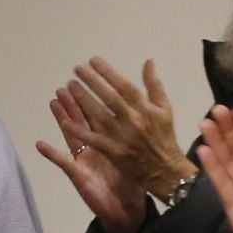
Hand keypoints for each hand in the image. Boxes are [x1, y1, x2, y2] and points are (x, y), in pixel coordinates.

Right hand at [36, 84, 146, 232]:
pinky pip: (63, 163)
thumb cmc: (134, 186)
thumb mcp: (140, 158)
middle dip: (76, 102)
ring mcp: (84, 160)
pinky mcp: (78, 175)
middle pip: (84, 120)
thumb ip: (141, 137)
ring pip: (71, 134)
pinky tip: (39, 143)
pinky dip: (51, 154)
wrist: (128, 211)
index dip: (97, 100)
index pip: (102, 116)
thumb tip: (149, 117)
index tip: (94, 83)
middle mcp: (95, 147)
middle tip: (67, 84)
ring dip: (62, 118)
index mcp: (110, 142)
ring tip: (53, 101)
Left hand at [67, 58, 191, 199]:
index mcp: (146, 109)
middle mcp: (134, 120)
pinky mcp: (114, 152)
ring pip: (98, 114)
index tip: (93, 61)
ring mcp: (123, 137)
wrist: (166, 171)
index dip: (108, 72)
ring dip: (82, 99)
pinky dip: (79, 131)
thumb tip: (148, 62)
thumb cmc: (164, 137)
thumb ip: (154, 85)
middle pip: (109, 97)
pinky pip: (93, 139)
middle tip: (77, 69)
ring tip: (70, 86)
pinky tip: (65, 121)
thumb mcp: (164, 109)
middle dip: (92, 81)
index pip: (124, 86)